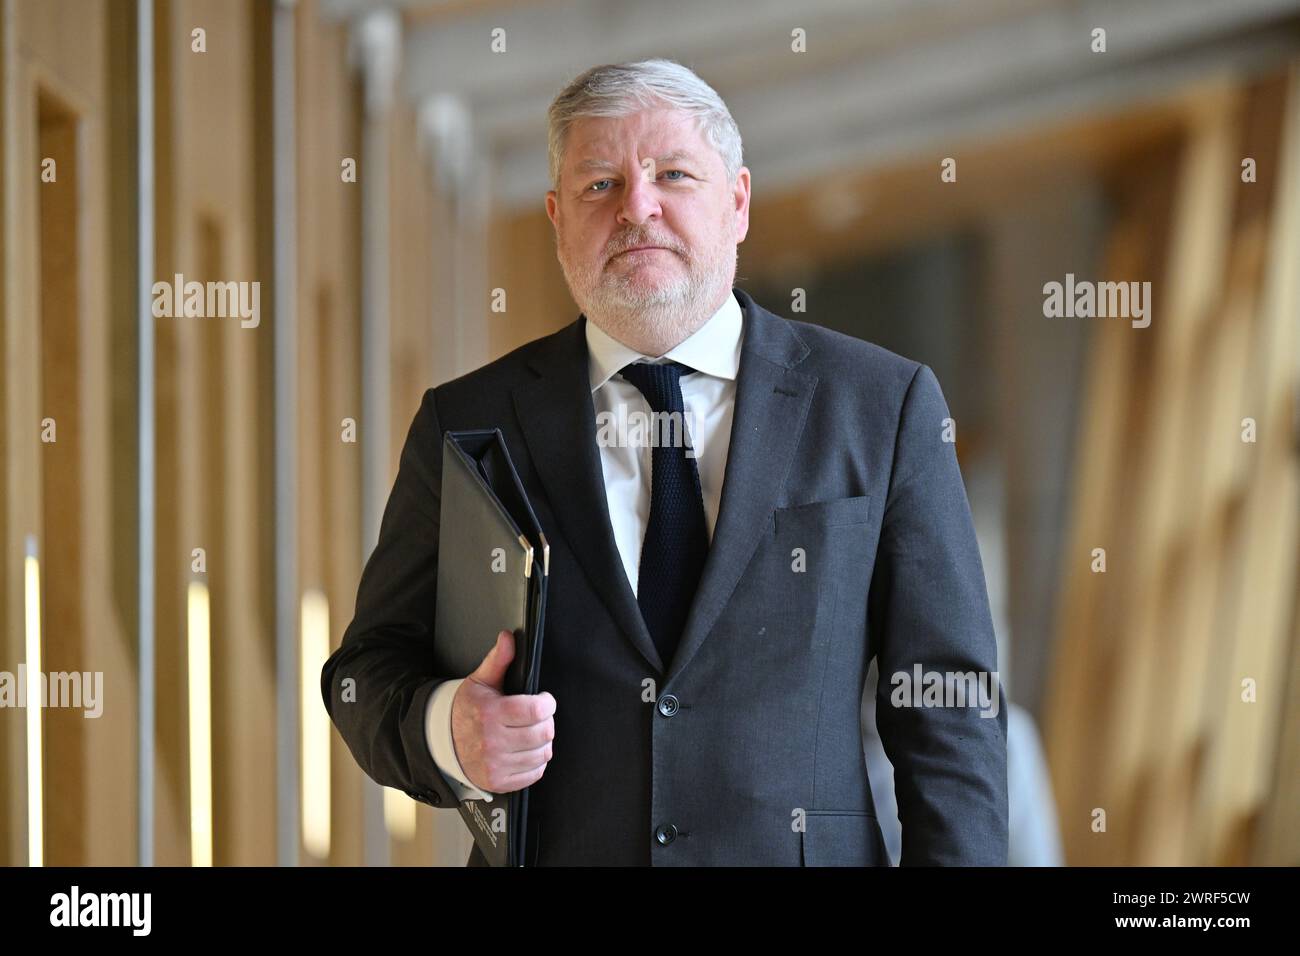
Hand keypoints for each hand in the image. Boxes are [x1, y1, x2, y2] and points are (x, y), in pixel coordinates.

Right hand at [450, 630, 555, 793]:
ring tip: (532, 732)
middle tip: (538, 716)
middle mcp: (493, 742)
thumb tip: (508, 637)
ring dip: (543, 742)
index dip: (547, 703)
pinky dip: (536, 762)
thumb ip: (498, 659)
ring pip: (542, 754)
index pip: (535, 711)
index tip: (544, 700)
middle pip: (543, 733)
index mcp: (490, 714)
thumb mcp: (479, 682)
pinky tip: (526, 751)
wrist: (441, 743)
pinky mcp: (499, 782)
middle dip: (546, 721)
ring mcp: (496, 765)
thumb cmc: (465, 711)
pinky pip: (535, 773)